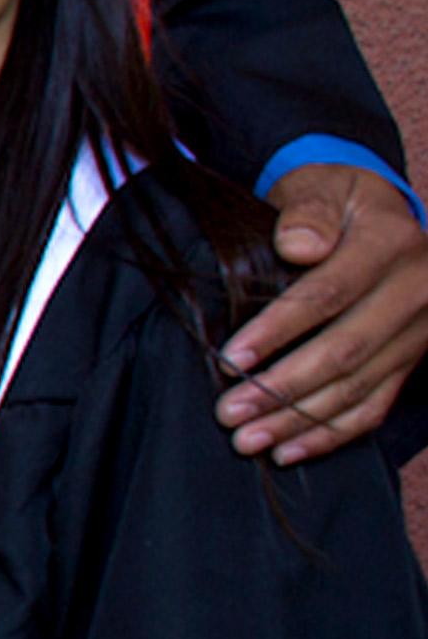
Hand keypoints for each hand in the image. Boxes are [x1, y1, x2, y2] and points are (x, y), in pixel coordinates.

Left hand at [218, 164, 427, 464]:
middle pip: (346, 351)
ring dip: (300, 420)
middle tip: (229, 412)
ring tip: (248, 440)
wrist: (382, 214)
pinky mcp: (413, 361)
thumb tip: (296, 246)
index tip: (232, 358)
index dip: (279, 329)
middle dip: (284, 388)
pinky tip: (290, 451)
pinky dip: (333, 434)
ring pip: (359, 387)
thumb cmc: (338, 202)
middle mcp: (415, 293)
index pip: (330, 294)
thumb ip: (308, 211)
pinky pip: (377, 406)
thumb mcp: (325, 187)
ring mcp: (419, 333)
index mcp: (389, 245)